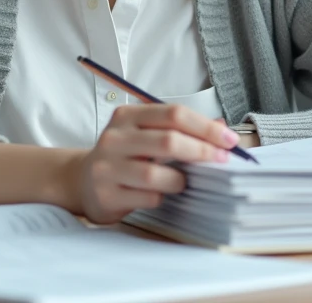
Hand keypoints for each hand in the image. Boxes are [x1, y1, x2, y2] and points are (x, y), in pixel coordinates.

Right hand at [69, 104, 239, 224]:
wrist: (82, 180)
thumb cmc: (124, 155)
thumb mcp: (147, 134)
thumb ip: (181, 129)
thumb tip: (221, 129)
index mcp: (128, 116)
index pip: (173, 114)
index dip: (205, 127)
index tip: (229, 141)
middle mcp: (115, 138)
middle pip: (168, 140)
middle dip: (201, 151)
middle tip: (221, 160)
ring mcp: (107, 167)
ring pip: (155, 173)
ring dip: (180, 179)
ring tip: (184, 181)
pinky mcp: (106, 194)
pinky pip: (146, 197)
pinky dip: (162, 197)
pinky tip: (162, 194)